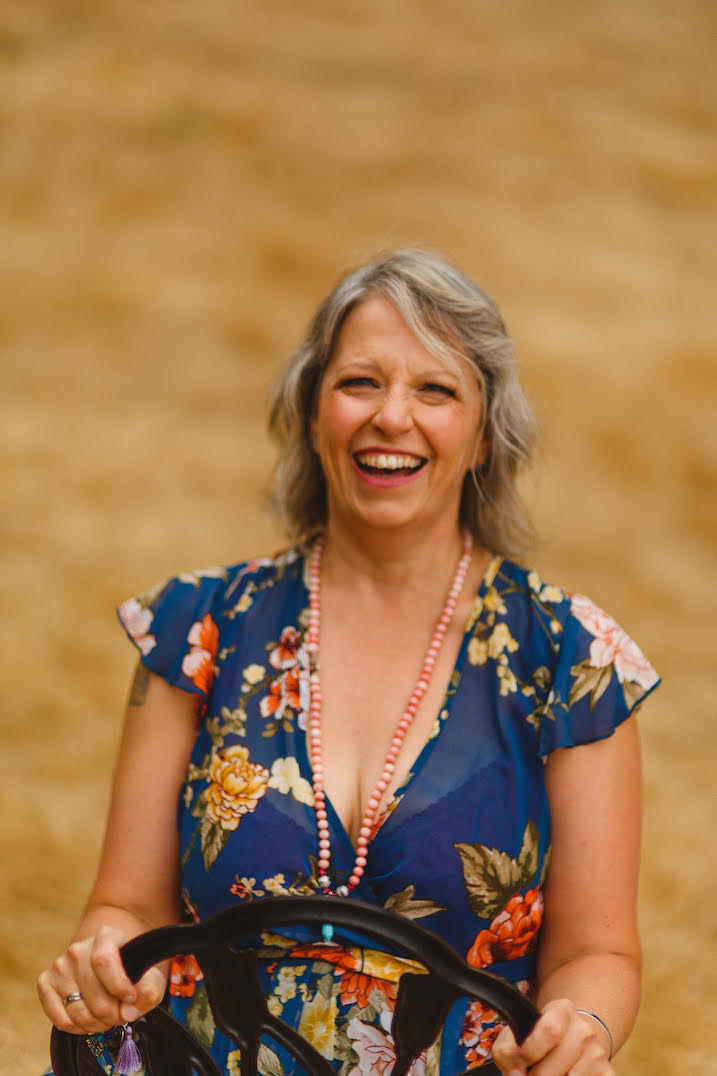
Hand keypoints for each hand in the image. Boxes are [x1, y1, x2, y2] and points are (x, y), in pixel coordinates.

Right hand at [37, 925, 166, 1034]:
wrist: (112, 969)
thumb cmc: (133, 974)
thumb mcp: (150, 978)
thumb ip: (148, 991)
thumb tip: (128, 1010)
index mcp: (105, 936)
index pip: (103, 959)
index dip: (117, 985)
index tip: (130, 999)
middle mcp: (79, 949)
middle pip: (92, 991)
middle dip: (111, 1013)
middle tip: (121, 1016)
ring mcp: (60, 966)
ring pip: (77, 1009)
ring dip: (96, 1024)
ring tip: (108, 1019)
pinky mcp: (46, 983)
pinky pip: (60, 1018)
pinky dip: (77, 1028)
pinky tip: (90, 1022)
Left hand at [492, 999, 613, 1074]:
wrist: (575, 1037)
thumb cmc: (540, 1036)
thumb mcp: (522, 1030)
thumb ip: (508, 1048)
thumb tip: (516, 1074)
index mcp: (562, 1010)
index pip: (549, 1031)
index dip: (528, 1053)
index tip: (518, 1064)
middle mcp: (584, 1029)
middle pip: (556, 1066)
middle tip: (529, 1075)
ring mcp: (598, 1053)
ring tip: (545, 1073)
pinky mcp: (607, 1073)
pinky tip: (562, 1075)